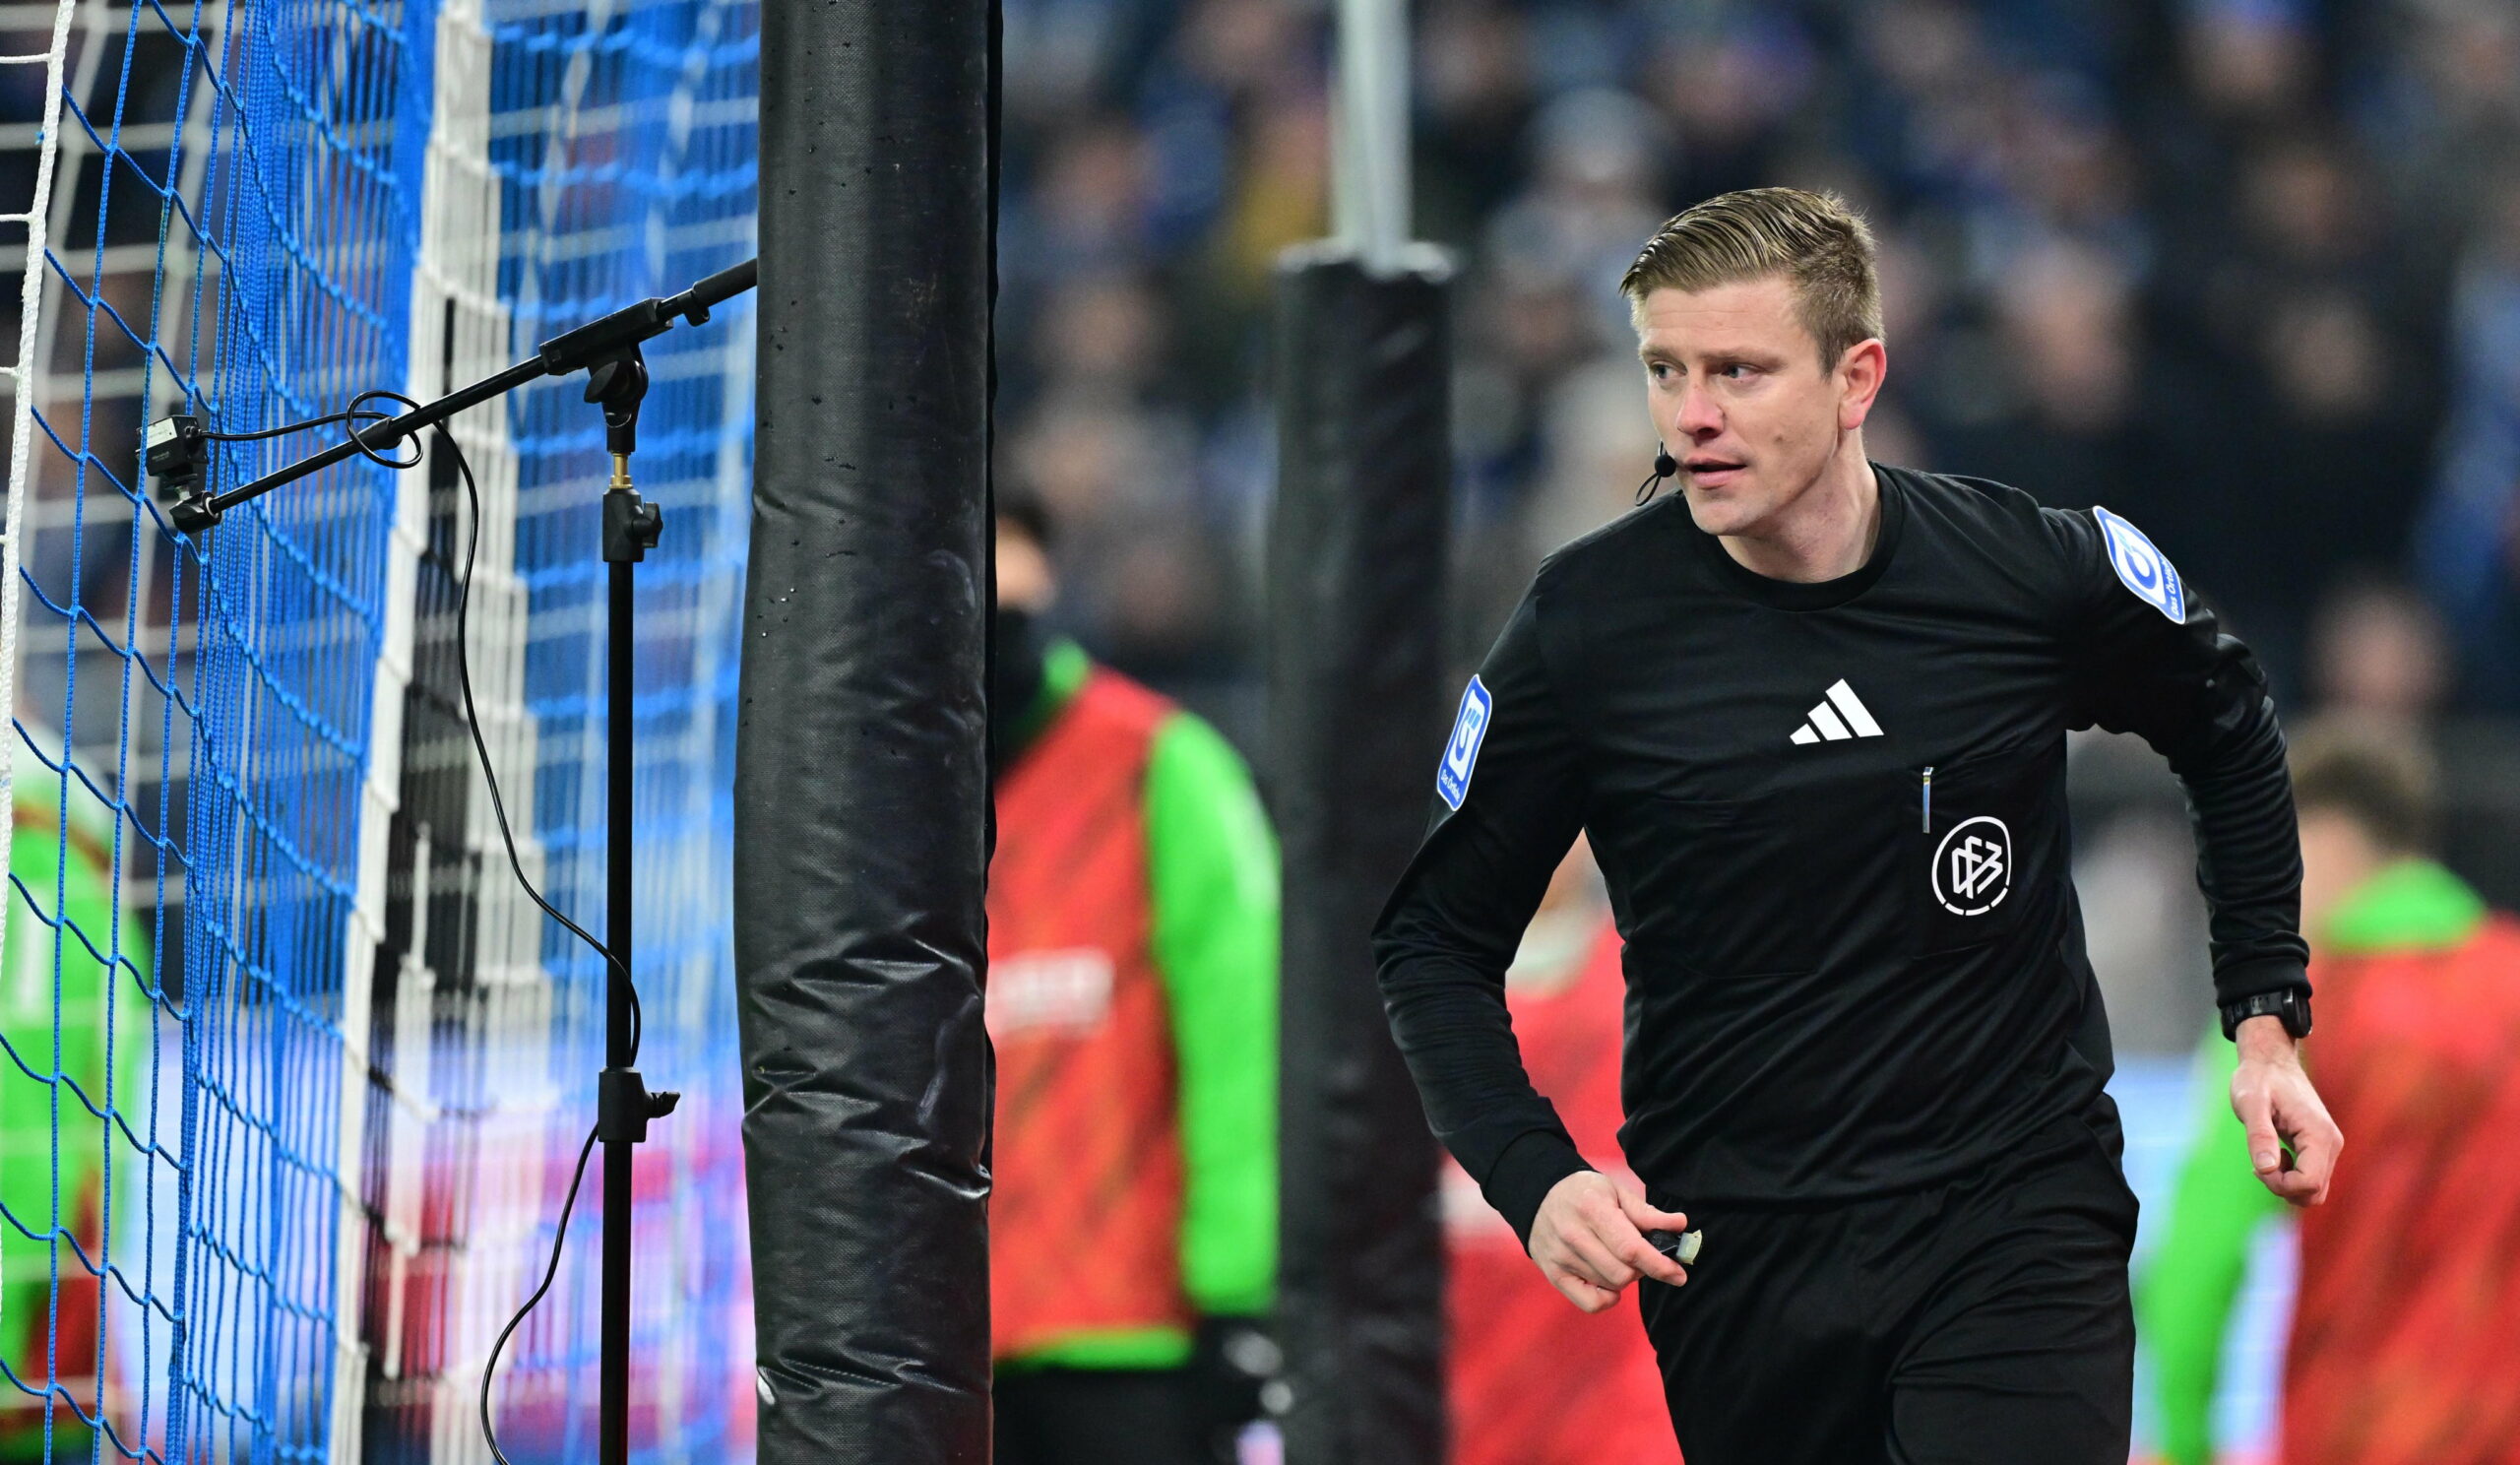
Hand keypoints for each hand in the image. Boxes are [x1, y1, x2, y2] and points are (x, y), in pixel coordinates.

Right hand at [1528, 1171, 1690, 1312]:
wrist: (1538, 1196)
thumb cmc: (1584, 1194)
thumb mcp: (1615, 1192)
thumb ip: (1647, 1213)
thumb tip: (1680, 1225)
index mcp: (1592, 1210)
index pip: (1631, 1249)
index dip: (1660, 1265)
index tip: (1679, 1273)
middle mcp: (1573, 1236)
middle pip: (1623, 1274)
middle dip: (1642, 1268)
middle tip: (1640, 1254)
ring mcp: (1561, 1258)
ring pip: (1611, 1287)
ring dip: (1625, 1277)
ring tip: (1618, 1258)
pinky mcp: (1554, 1276)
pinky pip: (1591, 1304)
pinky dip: (1607, 1297)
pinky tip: (1608, 1280)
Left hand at [2230, 1014, 2341, 1205]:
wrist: (2271, 1061)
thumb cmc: (2258, 1079)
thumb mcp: (2250, 1103)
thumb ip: (2259, 1135)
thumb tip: (2266, 1169)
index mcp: (2319, 1134)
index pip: (2309, 1183)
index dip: (2280, 1184)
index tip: (2258, 1167)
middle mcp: (2332, 1144)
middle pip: (2314, 1192)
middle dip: (2283, 1188)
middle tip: (2259, 1165)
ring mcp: (2329, 1147)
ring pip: (2314, 1189)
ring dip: (2286, 1185)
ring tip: (2265, 1158)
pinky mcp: (2321, 1148)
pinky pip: (2311, 1178)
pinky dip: (2290, 1178)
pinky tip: (2272, 1157)